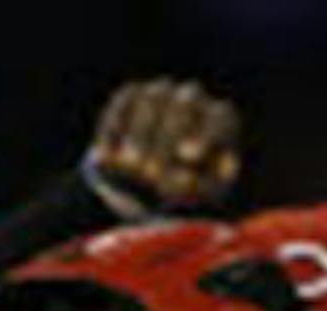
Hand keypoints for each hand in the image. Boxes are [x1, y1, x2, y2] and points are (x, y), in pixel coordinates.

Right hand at [87, 78, 242, 214]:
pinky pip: (122, 104)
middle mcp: (193, 100)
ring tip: (129, 166)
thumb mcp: (196, 200)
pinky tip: (106, 157)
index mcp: (220, 123)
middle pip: (186, 105)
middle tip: (151, 172)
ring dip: (140, 135)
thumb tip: (185, 177)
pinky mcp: (129, 96)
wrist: (143, 190)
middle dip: (167, 139)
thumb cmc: (180, 194)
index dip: (205, 134)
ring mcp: (161, 94)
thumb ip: (197, 190)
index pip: (220, 118)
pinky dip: (114, 130)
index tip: (187, 157)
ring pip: (152, 100)